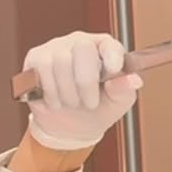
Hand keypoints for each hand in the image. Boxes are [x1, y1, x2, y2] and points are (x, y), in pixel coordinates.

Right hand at [21, 32, 141, 149]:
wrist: (68, 128)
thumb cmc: (96, 110)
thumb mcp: (116, 104)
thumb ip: (125, 90)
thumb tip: (134, 80)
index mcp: (104, 50)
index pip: (109, 44)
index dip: (111, 55)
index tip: (113, 70)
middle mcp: (80, 43)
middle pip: (83, 49)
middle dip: (86, 83)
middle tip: (90, 103)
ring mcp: (56, 48)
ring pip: (60, 61)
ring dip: (68, 92)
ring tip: (72, 103)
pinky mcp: (36, 58)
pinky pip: (42, 69)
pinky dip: (50, 92)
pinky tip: (56, 100)